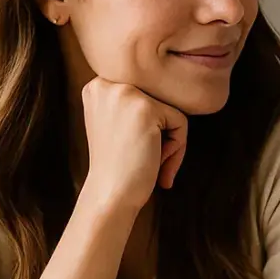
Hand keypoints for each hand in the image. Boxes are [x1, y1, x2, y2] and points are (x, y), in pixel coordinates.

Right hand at [79, 78, 187, 210]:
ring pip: (172, 111)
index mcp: (99, 85)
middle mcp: (107, 83)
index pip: (147, 94)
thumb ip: (134, 103)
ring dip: (170, 141)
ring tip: (150, 160)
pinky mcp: (145, 109)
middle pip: (160, 100)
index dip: (149, 125)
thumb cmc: (119, 166)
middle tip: (146, 158)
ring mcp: (126, 94)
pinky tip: (155, 161)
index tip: (135, 148)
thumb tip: (175, 86)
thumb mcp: (116, 122)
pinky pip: (181, 123)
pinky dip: (177, 147)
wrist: (110, 195)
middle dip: (161, 133)